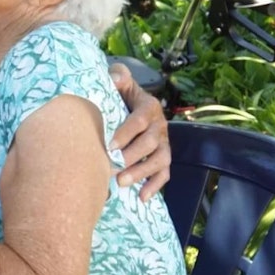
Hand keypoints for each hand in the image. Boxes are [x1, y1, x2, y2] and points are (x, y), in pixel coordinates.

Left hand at [109, 63, 170, 200]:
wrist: (129, 104)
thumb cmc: (120, 95)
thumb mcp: (120, 81)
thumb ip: (118, 76)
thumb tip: (115, 77)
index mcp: (149, 106)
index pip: (140, 120)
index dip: (126, 133)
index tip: (110, 145)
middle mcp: (160, 125)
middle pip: (151, 143)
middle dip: (132, 157)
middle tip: (112, 168)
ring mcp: (164, 143)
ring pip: (160, 161)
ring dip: (142, 173)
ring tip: (122, 183)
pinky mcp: (163, 158)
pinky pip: (164, 174)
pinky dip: (154, 186)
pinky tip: (141, 197)